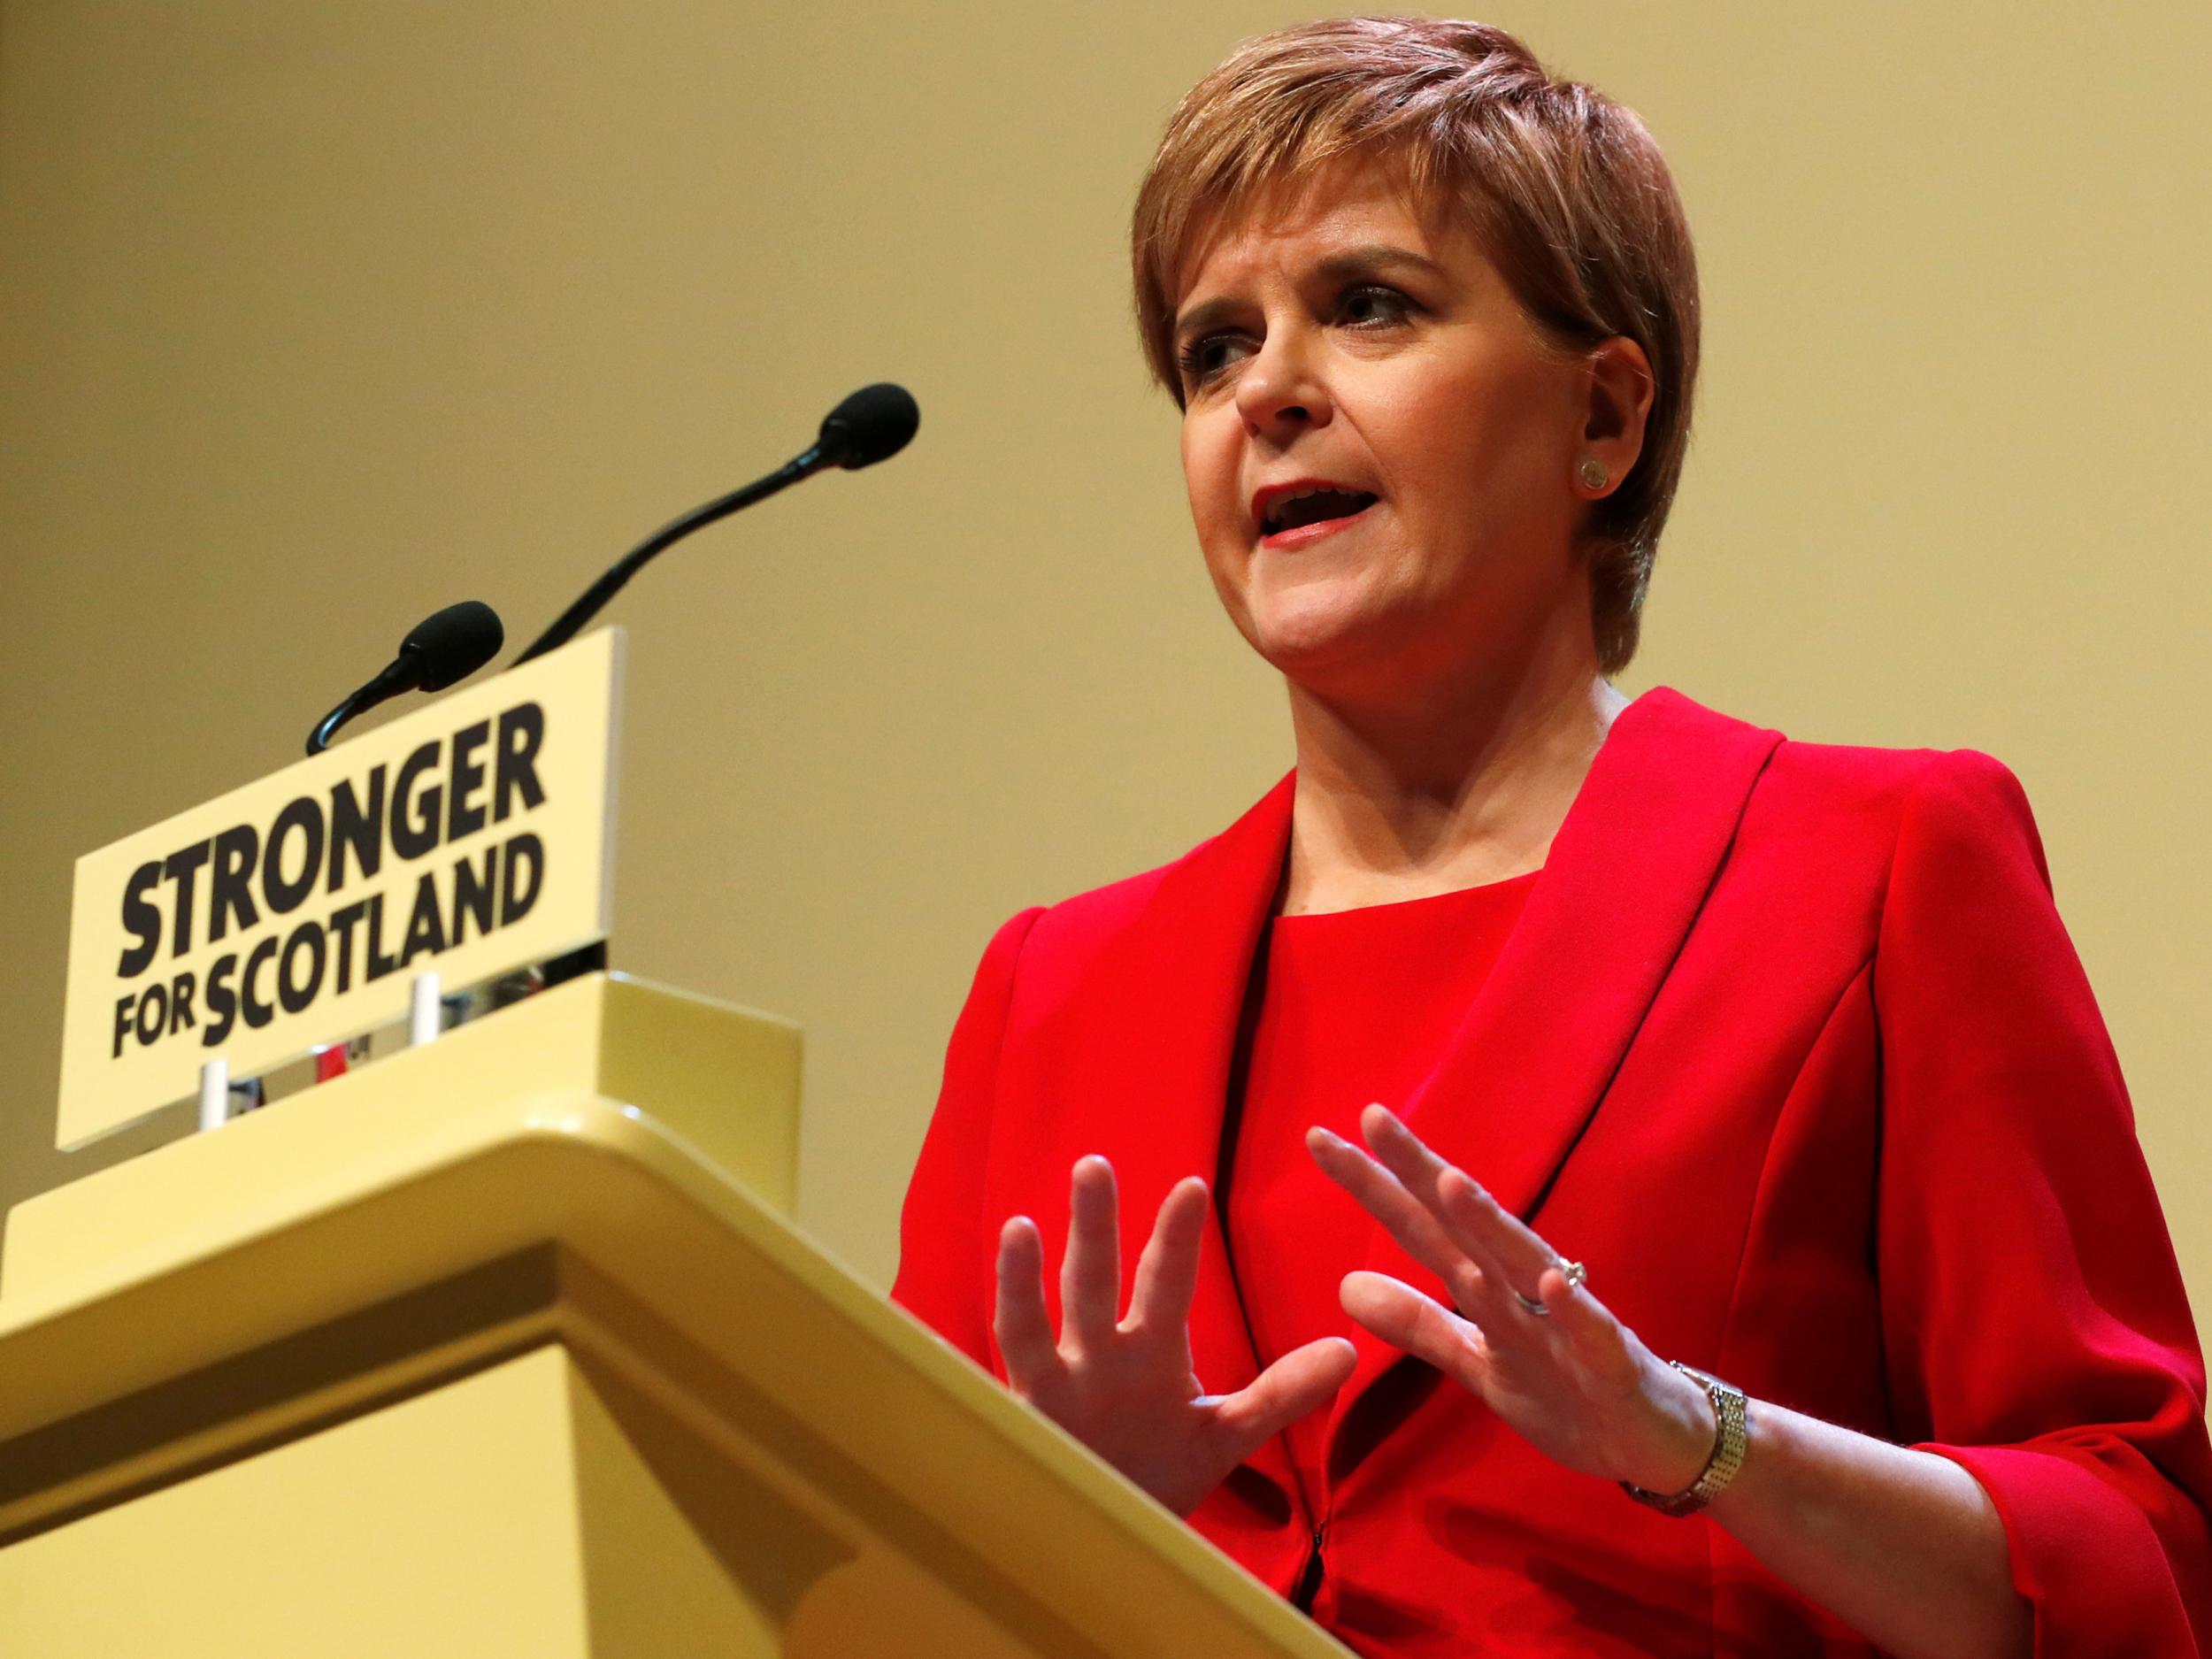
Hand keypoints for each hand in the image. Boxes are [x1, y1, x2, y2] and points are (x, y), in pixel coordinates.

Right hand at [995, 1154, 1356, 1516]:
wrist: (1108, 1540)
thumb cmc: (1161, 1471)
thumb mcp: (1225, 1432)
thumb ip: (1281, 1393)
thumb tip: (1348, 1352)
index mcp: (1150, 1349)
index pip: (1167, 1283)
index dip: (1177, 1239)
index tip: (1192, 1186)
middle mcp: (1098, 1356)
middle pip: (1094, 1282)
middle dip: (1095, 1229)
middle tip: (1095, 1166)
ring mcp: (1055, 1390)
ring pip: (1033, 1326)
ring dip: (1024, 1280)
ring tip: (1019, 1228)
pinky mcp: (1022, 1430)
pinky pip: (994, 1393)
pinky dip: (968, 1366)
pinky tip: (940, 1339)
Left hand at [1307, 1105, 1715, 1495]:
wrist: (1654, 1442)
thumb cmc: (1565, 1390)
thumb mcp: (1478, 1360)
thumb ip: (1418, 1323)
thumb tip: (1343, 1284)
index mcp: (1488, 1285)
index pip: (1420, 1226)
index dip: (1374, 1185)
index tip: (1320, 1139)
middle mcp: (1522, 1288)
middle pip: (1461, 1224)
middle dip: (1418, 1171)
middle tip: (1372, 1117)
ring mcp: (1568, 1322)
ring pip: (1521, 1264)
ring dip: (1488, 1223)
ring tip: (1446, 1181)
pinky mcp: (1611, 1363)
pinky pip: (1590, 1332)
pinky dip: (1571, 1307)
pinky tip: (1547, 1281)